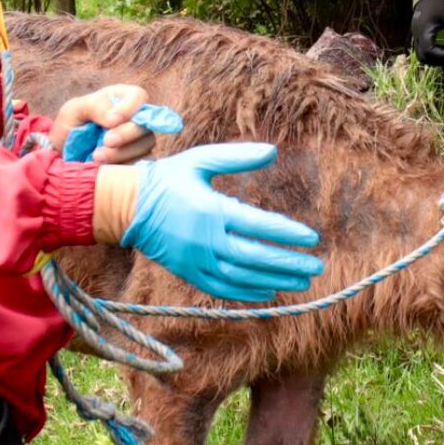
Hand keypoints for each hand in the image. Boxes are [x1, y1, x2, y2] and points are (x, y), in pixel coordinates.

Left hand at [61, 104, 182, 162]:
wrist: (64, 157)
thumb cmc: (70, 127)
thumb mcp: (74, 109)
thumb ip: (95, 107)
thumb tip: (114, 120)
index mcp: (122, 99)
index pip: (138, 96)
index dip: (129, 108)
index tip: (111, 121)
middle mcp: (135, 118)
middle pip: (144, 124)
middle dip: (125, 134)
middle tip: (106, 142)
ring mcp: (140, 140)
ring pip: (145, 145)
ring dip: (122, 153)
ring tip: (97, 157)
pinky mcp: (139, 160)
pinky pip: (144, 163)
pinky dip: (127, 166)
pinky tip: (109, 168)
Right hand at [94, 143, 324, 301]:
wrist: (127, 207)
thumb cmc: (168, 179)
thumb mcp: (201, 160)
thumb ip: (237, 157)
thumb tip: (273, 151)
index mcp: (211, 209)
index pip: (257, 225)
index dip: (286, 233)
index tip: (312, 238)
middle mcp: (205, 239)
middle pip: (254, 257)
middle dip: (287, 263)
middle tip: (316, 267)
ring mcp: (196, 260)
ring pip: (241, 277)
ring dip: (274, 280)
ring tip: (302, 281)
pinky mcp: (188, 273)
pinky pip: (222, 289)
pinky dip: (247, 293)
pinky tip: (270, 291)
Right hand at [408, 0, 443, 65]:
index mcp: (423, 29)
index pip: (429, 51)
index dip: (443, 56)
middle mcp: (416, 34)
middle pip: (423, 57)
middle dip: (439, 60)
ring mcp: (416, 34)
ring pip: (422, 55)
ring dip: (435, 59)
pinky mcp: (419, 34)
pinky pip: (423, 49)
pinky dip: (433, 53)